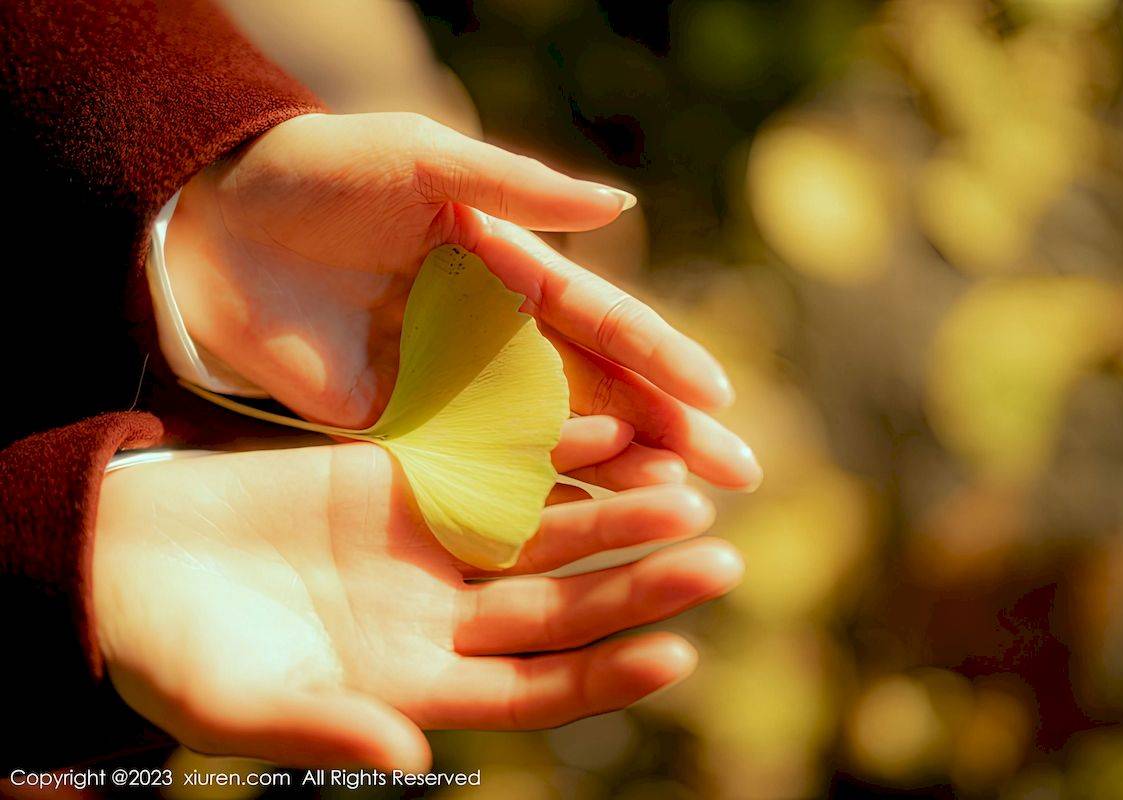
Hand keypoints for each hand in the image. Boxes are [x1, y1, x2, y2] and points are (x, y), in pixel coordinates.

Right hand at [93, 420, 741, 768]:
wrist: (133, 561)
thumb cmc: (175, 652)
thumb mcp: (242, 703)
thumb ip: (328, 727)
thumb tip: (411, 756)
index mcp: (418, 685)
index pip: (536, 689)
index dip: (604, 676)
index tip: (676, 653)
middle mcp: (442, 618)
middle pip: (560, 607)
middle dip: (635, 586)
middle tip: (718, 558)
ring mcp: (431, 548)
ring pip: (543, 534)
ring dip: (612, 514)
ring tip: (686, 491)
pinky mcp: (408, 483)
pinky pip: (494, 466)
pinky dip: (550, 450)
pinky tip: (610, 430)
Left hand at [164, 112, 761, 489]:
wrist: (215, 227)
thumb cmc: (320, 175)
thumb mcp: (422, 163)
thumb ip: (514, 188)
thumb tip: (619, 206)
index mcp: (512, 269)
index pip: (605, 321)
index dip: (662, 359)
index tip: (719, 399)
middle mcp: (495, 335)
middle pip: (599, 391)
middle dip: (667, 432)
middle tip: (734, 476)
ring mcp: (453, 388)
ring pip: (551, 440)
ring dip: (615, 474)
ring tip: (678, 509)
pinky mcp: (402, 429)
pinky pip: (474, 469)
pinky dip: (526, 498)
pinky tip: (575, 529)